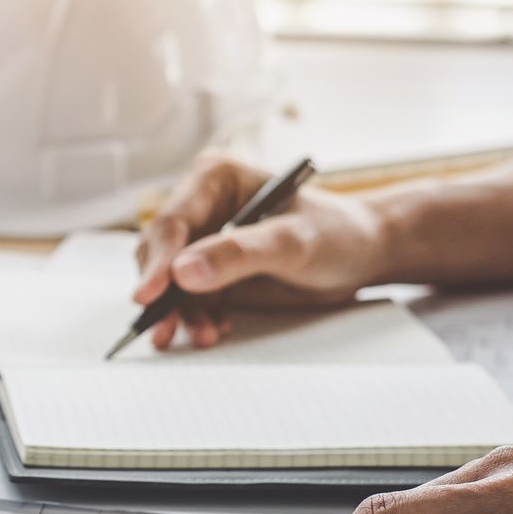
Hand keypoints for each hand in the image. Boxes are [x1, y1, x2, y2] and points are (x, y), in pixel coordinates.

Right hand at [132, 154, 387, 348]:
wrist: (363, 255)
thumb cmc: (337, 233)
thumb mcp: (292, 241)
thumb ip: (238, 254)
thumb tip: (182, 272)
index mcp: (215, 179)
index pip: (173, 221)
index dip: (157, 260)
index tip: (148, 296)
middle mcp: (203, 206)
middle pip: (161, 252)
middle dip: (164, 294)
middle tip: (169, 329)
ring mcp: (206, 240)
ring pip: (170, 281)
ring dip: (180, 312)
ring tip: (204, 335)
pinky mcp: (213, 270)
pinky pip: (188, 298)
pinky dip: (196, 317)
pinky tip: (215, 329)